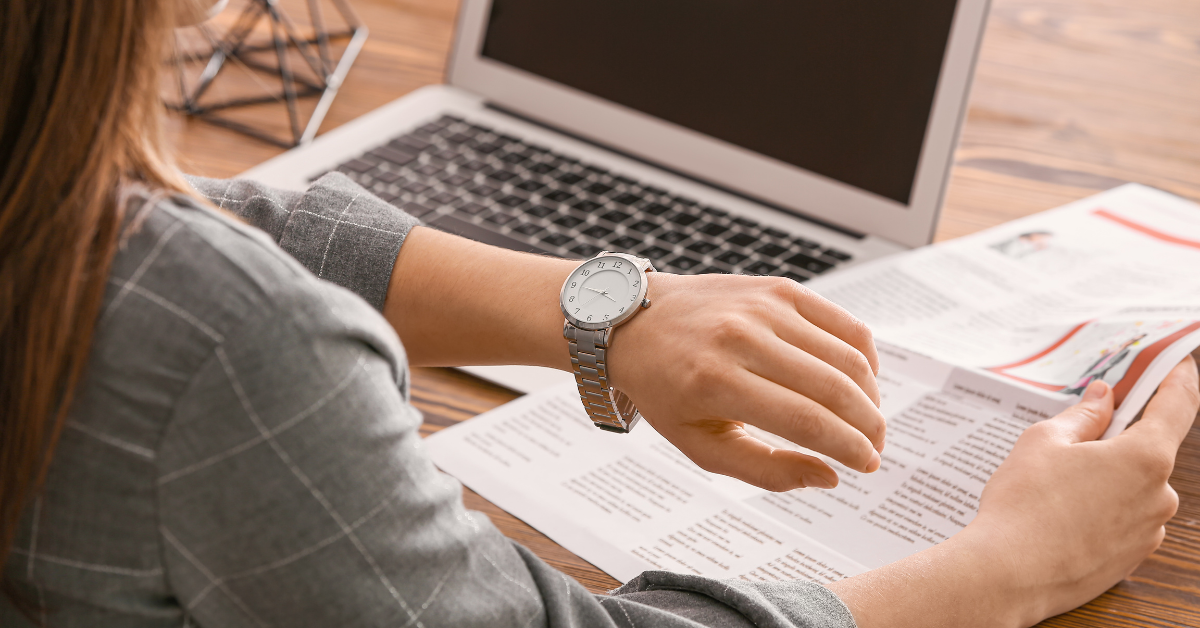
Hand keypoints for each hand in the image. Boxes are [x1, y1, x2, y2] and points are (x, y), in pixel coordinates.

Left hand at [608, 272, 884, 490]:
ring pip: (846, 355)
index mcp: (716, 383)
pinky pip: (842, 323)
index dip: (849, 447)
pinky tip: (860, 380)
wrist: (636, 322)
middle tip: (875, 448)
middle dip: (868, 426)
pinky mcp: (778, 289)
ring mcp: (763, 307)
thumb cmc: (667, 390)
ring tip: (867, 420)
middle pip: (834, 388)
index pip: (806, 420)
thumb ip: (765, 469)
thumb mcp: (701, 445)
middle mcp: (741, 338)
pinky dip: (863, 355)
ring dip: (870, 395)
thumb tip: (830, 476)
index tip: (867, 465)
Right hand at [829, 357, 1199, 627]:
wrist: (1008, 573)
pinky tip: (1063, 516)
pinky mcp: (1132, 559)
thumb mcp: (1044, 442)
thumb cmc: (1023, 505)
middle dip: (1117, 441)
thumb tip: (1103, 397)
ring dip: (1107, 480)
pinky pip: (1125, 521)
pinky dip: (1101, 512)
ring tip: (1057, 488)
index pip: (1178, 405)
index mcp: (1144, 457)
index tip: (1176, 364)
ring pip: (1135, 489)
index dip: (1178, 378)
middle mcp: (1159, 496)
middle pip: (1149, 451)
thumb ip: (1082, 416)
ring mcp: (1149, 531)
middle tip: (1075, 440)